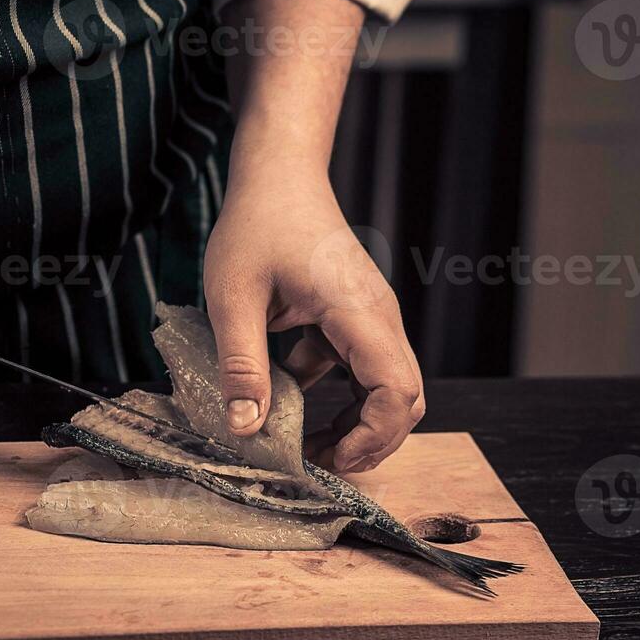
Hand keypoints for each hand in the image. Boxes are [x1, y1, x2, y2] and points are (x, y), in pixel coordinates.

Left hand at [203, 164, 422, 473]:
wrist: (278, 174)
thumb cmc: (257, 223)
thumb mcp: (234, 297)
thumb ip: (241, 364)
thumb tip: (246, 430)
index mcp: (358, 312)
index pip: (397, 391)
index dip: (372, 438)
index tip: (328, 460)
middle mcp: (378, 317)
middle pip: (405, 399)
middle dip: (369, 442)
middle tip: (316, 465)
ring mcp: (371, 317)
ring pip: (386, 388)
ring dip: (354, 423)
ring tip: (305, 446)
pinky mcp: (355, 318)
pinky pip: (361, 369)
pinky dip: (335, 396)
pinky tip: (286, 399)